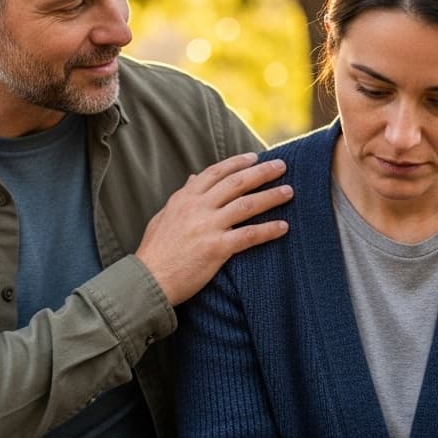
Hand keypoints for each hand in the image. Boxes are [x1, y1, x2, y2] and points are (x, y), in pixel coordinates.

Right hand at [136, 152, 293, 304]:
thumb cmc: (154, 252)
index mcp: (184, 199)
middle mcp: (197, 208)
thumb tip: (194, 177)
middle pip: (236, 183)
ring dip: (271, 196)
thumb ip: (181, 196)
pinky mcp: (216, 248)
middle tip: (282, 165)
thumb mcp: (163, 216)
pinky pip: (248, 235)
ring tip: (290, 191)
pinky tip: (284, 227)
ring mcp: (208, 226)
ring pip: (246, 204)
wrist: (147, 281)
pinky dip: (268, 230)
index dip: (237, 163)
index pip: (215, 172)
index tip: (255, 157)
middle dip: (261, 172)